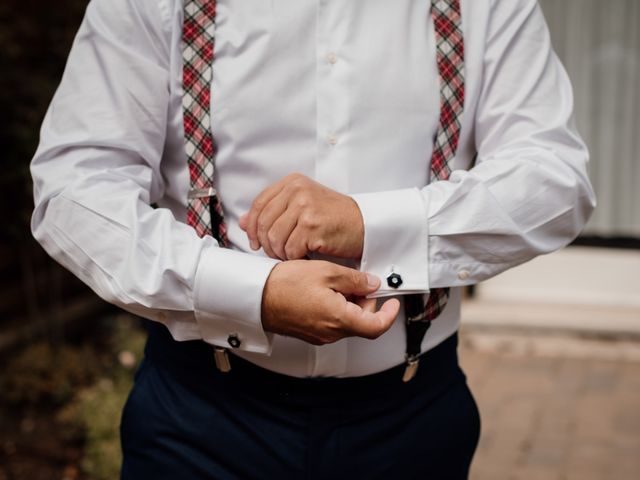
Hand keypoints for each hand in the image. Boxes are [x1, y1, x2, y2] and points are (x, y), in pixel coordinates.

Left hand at [239, 173, 363, 259]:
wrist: (363, 224)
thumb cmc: (333, 217)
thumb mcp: (302, 205)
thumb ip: (273, 210)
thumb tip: (242, 221)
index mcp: (292, 182)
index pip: (259, 205)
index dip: (252, 227)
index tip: (255, 241)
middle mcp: (297, 191)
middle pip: (264, 224)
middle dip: (266, 244)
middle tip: (275, 253)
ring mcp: (305, 207)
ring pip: (275, 239)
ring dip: (280, 253)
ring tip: (290, 255)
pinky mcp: (312, 226)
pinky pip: (290, 249)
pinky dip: (294, 258)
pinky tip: (303, 256)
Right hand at [261, 260, 399, 344]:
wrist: (255, 296)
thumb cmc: (284, 284)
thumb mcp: (326, 272)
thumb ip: (355, 280)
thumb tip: (372, 284)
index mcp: (339, 320)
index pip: (376, 327)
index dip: (389, 315)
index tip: (392, 302)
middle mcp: (330, 333)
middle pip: (362, 323)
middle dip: (365, 302)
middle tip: (356, 282)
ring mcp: (319, 335)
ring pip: (347, 322)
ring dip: (349, 304)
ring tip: (334, 283)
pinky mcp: (309, 332)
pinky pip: (332, 323)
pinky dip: (336, 308)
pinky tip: (323, 291)